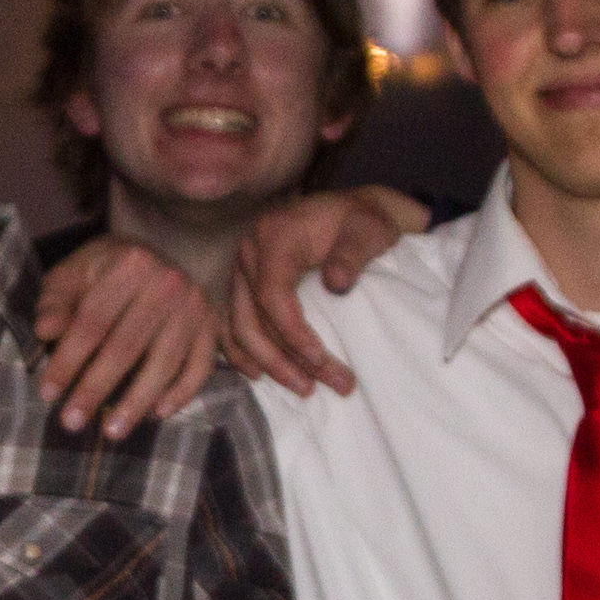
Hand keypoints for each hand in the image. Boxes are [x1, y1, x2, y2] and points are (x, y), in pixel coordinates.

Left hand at [31, 239, 218, 437]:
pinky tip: (157, 414)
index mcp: (129, 265)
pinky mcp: (213, 328)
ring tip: (112, 431)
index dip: (68, 360)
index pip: (92, 322)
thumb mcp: (76, 272)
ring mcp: (195, 307)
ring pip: (165, 363)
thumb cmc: (110, 269)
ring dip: (137, 402)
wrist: (167, 250)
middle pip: (126, 346)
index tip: (48, 393)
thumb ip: (57, 301)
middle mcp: (168, 284)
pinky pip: (200, 368)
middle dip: (96, 388)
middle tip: (72, 422)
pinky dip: (181, 393)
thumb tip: (45, 331)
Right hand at [226, 186, 426, 393]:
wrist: (351, 211)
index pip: (271, 295)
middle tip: (317, 387)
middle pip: (252, 318)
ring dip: (266, 363)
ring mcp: (241, 270)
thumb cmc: (361, 222)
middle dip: (282, 360)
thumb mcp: (368, 230)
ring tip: (302, 387)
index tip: (320, 360)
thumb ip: (352, 254)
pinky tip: (261, 374)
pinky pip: (231, 324)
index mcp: (274, 236)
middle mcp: (249, 252)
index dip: (292, 334)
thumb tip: (336, 285)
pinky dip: (242, 352)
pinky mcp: (242, 284)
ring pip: (239, 327)